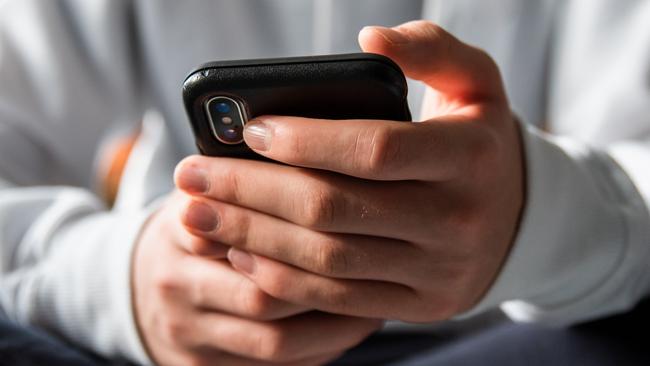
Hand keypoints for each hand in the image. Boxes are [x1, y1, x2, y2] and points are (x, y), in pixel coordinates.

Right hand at [132, 191, 381, 365]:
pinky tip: (352, 324)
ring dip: (334, 322)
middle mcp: (176, 285)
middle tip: (380, 264)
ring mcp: (190, 333)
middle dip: (327, 283)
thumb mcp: (207, 193)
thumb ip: (244, 181)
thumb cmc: (198, 232)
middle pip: (263, 293)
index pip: (243, 230)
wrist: (149, 290)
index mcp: (179, 229)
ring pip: (275, 339)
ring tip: (378, 298)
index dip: (303, 229)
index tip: (353, 218)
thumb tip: (318, 153)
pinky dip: (321, 347)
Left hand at [175, 20, 523, 321]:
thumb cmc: (476, 141)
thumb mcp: (475, 83)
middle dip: (253, 191)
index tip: (250, 129)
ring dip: (254, 236)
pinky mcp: (421, 305)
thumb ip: (430, 49)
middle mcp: (458, 220)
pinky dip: (283, 279)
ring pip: (329, 259)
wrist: (516, 219)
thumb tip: (368, 40)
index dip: (306, 141)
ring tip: (200, 213)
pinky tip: (241, 253)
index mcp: (470, 157)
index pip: (375, 150)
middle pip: (336, 209)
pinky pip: (339, 300)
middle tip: (193, 174)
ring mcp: (439, 271)